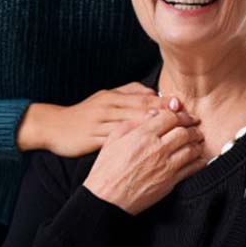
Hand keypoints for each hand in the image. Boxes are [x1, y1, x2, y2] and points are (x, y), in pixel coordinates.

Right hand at [17, 83, 178, 156]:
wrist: (55, 127)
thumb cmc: (84, 113)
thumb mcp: (105, 97)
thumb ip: (129, 92)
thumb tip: (152, 92)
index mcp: (113, 97)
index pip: (144, 98)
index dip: (165, 103)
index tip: (185, 108)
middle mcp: (109, 108)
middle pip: (143, 111)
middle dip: (168, 117)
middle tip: (190, 123)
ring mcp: (101, 125)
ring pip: (134, 127)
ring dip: (158, 133)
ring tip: (179, 139)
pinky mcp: (95, 141)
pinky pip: (122, 145)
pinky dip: (139, 149)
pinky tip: (154, 154)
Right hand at [83, 108, 205, 214]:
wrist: (107, 198)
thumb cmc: (106, 170)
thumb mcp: (112, 139)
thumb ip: (132, 124)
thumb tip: (149, 117)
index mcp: (142, 135)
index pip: (170, 118)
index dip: (180, 114)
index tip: (184, 116)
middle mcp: (157, 148)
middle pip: (184, 131)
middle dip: (192, 127)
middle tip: (195, 127)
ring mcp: (166, 166)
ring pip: (191, 149)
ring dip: (197, 142)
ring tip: (198, 141)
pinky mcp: (170, 182)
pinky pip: (192, 168)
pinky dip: (199, 161)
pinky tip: (199, 158)